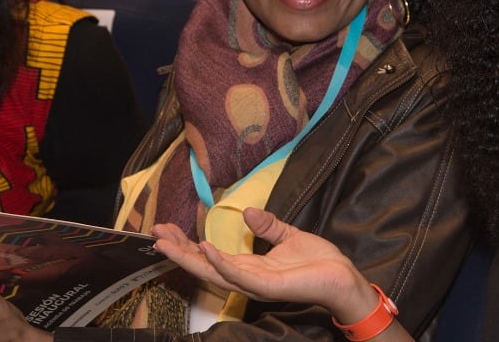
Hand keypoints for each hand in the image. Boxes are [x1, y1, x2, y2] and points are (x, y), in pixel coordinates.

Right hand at [152, 207, 379, 323]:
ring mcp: (254, 284)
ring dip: (189, 257)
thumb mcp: (288, 235)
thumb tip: (248, 212)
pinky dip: (220, 262)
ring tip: (167, 243)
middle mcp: (245, 278)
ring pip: (213, 272)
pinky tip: (204, 249)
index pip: (209, 256)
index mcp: (248, 267)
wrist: (342, 276)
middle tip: (155, 234)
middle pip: (203, 266)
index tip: (166, 228)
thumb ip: (267, 225)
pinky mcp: (267, 286)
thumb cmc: (318, 261)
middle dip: (178, 251)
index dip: (187, 243)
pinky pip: (238, 274)